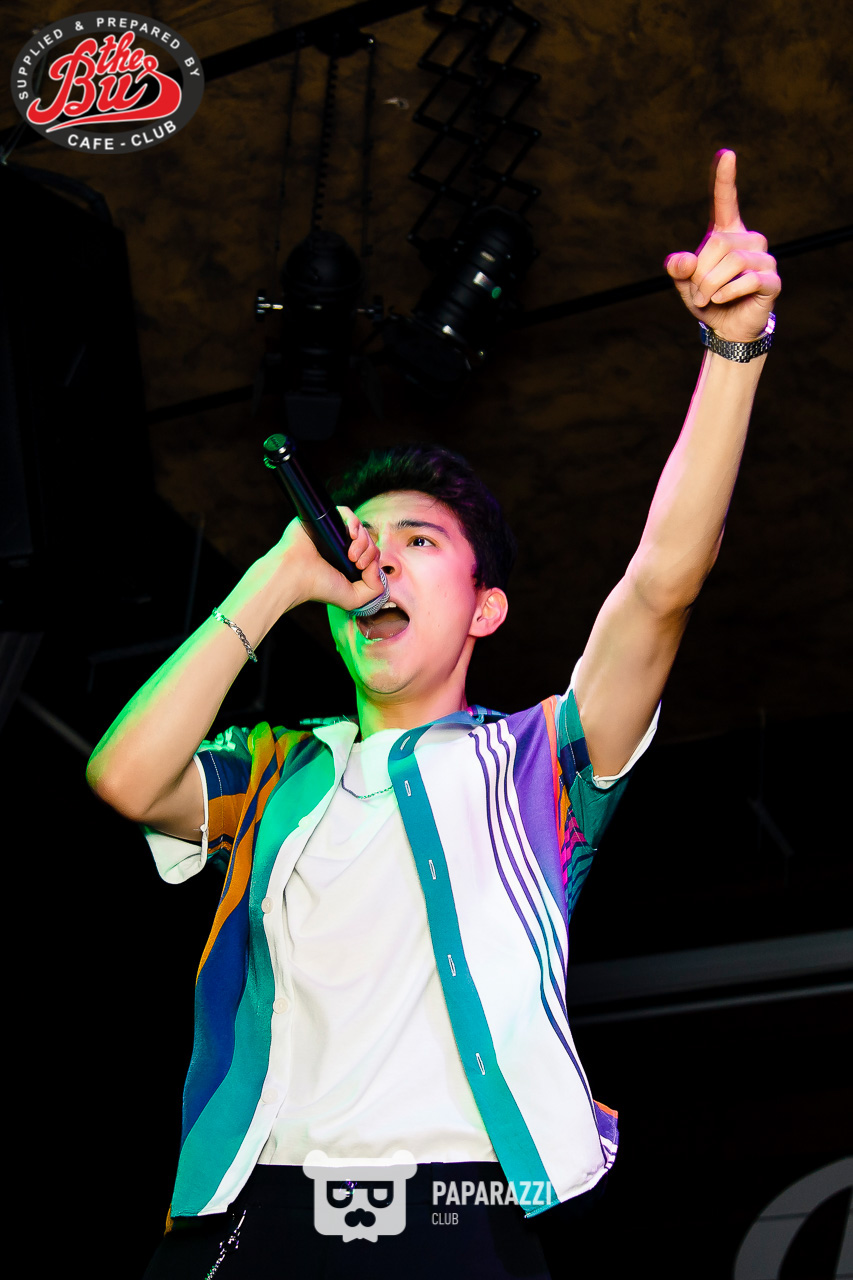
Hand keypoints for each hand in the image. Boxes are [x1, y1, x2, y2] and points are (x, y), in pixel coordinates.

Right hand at [277, 506, 383, 610]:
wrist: (294, 574)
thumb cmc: (319, 587)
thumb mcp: (354, 599)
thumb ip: (375, 588)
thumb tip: (377, 565)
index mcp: (348, 563)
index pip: (372, 554)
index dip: (374, 559)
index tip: (361, 569)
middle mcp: (341, 546)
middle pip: (369, 540)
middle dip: (368, 551)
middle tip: (356, 562)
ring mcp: (333, 532)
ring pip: (360, 527)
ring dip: (362, 540)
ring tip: (350, 554)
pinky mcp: (324, 520)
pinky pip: (346, 512)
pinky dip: (353, 521)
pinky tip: (351, 534)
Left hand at [665, 150, 780, 342]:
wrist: (728, 328)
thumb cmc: (708, 300)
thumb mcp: (686, 285)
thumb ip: (679, 270)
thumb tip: (680, 261)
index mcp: (727, 235)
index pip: (725, 201)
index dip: (724, 178)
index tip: (726, 154)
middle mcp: (749, 241)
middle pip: (719, 244)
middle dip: (701, 273)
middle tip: (698, 292)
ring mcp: (764, 259)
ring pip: (733, 262)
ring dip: (710, 285)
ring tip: (707, 298)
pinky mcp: (772, 280)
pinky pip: (748, 280)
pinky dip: (728, 292)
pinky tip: (720, 300)